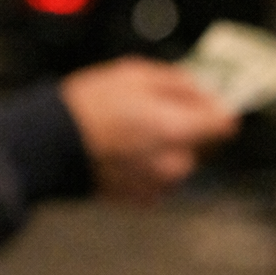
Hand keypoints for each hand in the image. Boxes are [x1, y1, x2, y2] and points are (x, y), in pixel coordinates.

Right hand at [61, 57, 237, 204]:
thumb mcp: (138, 74)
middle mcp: (175, 164)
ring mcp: (159, 186)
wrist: (50, 144)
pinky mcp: (142, 200)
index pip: (226, 124)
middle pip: (205, 145)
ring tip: (137, 130)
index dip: (217, 109)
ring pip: (183, 162)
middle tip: (161, 111)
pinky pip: (162, 178)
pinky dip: (153, 166)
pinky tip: (128, 151)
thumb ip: (181, 83)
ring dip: (171, 147)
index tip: (206, 101)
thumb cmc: (91, 105)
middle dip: (191, 128)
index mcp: (179, 131)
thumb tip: (206, 91)